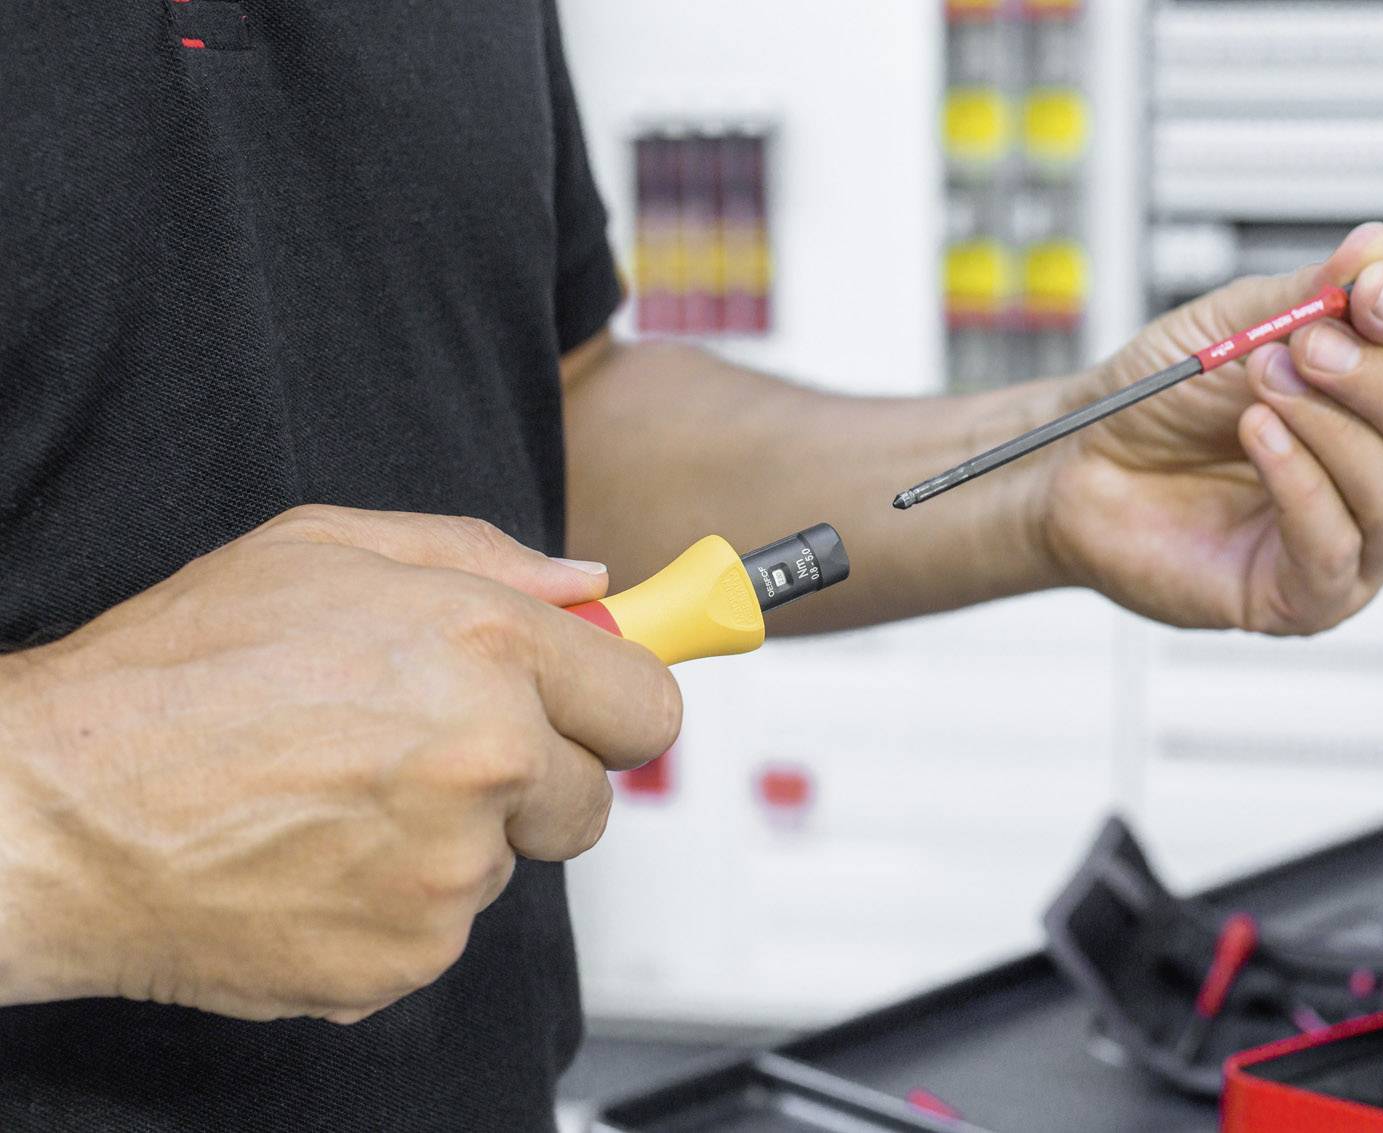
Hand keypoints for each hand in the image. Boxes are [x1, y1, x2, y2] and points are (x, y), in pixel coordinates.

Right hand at [0, 505, 679, 1022]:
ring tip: (335, 796)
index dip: (617, 703)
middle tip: (435, 753)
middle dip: (535, 778)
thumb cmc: (175, 672)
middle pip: (591, 798)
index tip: (596, 709)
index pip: (647, 702)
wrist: (55, 813)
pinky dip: (394, 903)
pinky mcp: (407, 957)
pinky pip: (441, 929)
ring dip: (451, 838)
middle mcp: (487, 761)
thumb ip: (481, 557)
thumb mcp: (323, 550)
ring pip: (504, 863)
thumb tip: (589, 584)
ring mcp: (449, 872)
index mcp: (485, 648)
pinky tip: (312, 857)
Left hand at [1036, 222, 1382, 633]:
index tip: (1371, 289)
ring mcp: (1354, 548)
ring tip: (1260, 386)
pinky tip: (1258, 437)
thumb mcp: (1233, 327)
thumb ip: (1309, 293)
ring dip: (1329, 428)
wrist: (1079, 465)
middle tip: (1308, 346)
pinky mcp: (1305, 600)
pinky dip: (1300, 483)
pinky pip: (1335, 547)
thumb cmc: (1159, 403)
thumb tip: (1382, 247)